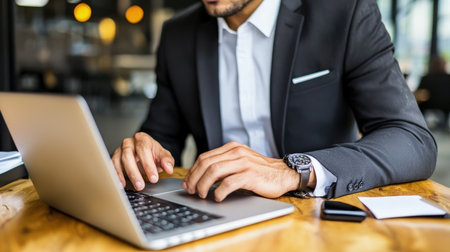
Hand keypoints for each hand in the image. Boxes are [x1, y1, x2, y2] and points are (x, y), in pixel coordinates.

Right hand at [112, 132, 173, 189]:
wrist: (145, 152)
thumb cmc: (153, 153)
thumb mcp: (163, 155)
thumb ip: (167, 161)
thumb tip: (169, 168)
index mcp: (142, 139)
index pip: (144, 149)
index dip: (148, 165)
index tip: (153, 178)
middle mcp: (129, 142)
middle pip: (128, 155)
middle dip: (135, 172)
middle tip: (141, 185)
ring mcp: (120, 149)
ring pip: (119, 161)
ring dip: (125, 175)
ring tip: (133, 186)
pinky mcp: (115, 157)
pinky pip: (113, 166)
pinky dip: (117, 176)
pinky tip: (121, 184)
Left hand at [182, 141, 307, 201]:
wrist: (284, 174)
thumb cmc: (261, 171)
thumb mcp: (241, 161)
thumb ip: (224, 164)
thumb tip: (201, 177)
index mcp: (232, 148)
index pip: (204, 157)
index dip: (192, 171)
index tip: (188, 183)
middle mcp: (236, 153)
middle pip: (206, 164)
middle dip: (194, 179)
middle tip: (192, 191)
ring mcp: (244, 163)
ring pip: (214, 172)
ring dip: (203, 185)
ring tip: (202, 195)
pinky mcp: (250, 175)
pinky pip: (228, 183)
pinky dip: (219, 192)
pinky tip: (218, 197)